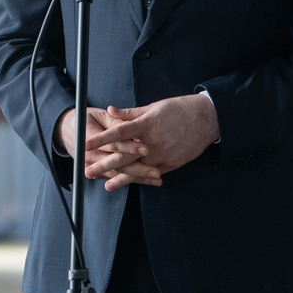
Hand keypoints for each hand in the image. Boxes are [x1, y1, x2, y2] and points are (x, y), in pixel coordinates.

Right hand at [59, 107, 160, 188]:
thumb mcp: (99, 115)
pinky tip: (148, 181)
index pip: (113, 146)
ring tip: (156, 180)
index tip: (146, 148)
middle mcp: (90, 156)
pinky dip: (131, 180)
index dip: (130, 147)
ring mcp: (93, 166)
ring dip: (138, 178)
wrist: (67, 130)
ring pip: (118, 174)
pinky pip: (116, 178)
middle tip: (156, 171)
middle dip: (138, 169)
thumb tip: (130, 124)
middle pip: (117, 164)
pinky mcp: (98, 171)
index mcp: (90, 139)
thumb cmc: (86, 120)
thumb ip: (115, 121)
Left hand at [87, 95, 219, 188]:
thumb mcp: (154, 107)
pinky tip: (129, 184)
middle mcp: (153, 143)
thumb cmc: (179, 109)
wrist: (207, 119)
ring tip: (105, 185)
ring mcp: (163, 156)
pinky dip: (139, 180)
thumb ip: (130, 113)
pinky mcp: (171, 164)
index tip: (86, 143)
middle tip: (87, 170)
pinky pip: (152, 174)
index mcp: (147, 125)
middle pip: (124, 156)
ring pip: (138, 170)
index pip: (119, 133)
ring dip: (120, 178)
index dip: (101, 139)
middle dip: (104, 165)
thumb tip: (109, 110)